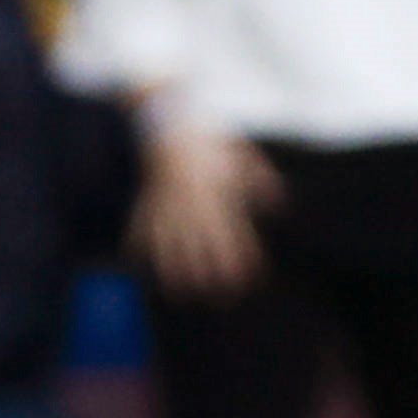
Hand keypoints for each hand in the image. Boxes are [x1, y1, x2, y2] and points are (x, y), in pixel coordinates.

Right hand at [131, 122, 275, 303]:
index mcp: (218, 192)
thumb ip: (259, 180)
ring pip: (171, 244)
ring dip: (175, 270)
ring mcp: (167, 204)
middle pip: (203, 245)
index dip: (243, 257)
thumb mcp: (238, 155)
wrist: (168, 120)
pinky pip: (140, 229)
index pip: (233, 231)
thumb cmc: (207, 139)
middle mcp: (193, 202)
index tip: (250, 279)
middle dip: (212, 272)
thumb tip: (279, 204)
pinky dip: (138, 248)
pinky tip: (138, 267)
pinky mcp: (146, 202)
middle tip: (220, 298)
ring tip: (180, 293)